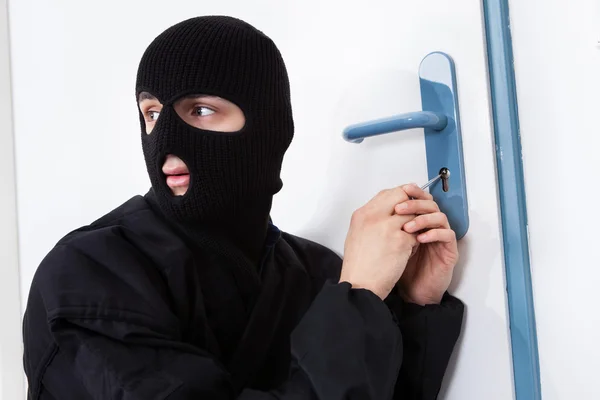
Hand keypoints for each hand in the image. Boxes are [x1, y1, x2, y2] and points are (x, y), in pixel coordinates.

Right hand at [340, 187, 418, 299]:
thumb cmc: (358, 265)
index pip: (387, 193)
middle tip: (414, 217)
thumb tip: (387, 212)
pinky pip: (416, 233)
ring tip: (410, 236)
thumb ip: (371, 220)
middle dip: (411, 206)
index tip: (406, 203)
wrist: (361, 285)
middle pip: (402, 197)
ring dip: (414, 224)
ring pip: (412, 214)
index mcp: (362, 214)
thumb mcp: (357, 234)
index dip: (400, 197)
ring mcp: (388, 227)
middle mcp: (374, 217)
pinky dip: (416, 240)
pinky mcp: (400, 241)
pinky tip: (409, 249)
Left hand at [394, 184, 458, 304]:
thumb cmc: (401, 269)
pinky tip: (420, 238)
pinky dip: (434, 233)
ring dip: (423, 218)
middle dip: (414, 203)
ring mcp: (441, 239)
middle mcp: (431, 227)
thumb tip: (375, 206)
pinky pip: (447, 235)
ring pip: (440, 217)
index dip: (411, 193)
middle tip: (400, 208)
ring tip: (407, 226)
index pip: (418, 200)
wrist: (412, 293)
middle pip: (430, 204)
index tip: (400, 191)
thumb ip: (387, 225)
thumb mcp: (390, 243)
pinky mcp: (449, 252)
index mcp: (418, 222)